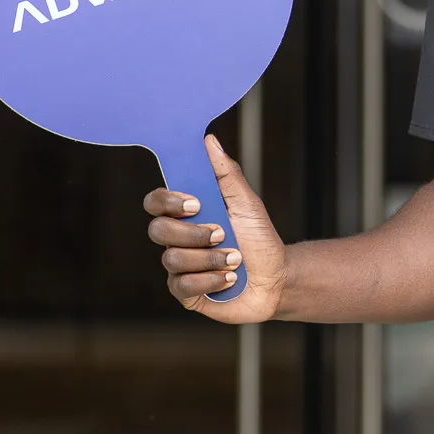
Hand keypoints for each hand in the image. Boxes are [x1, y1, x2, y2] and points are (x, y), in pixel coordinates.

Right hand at [144, 134, 286, 321]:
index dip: (167, 201)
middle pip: (158, 230)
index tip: (195, 203)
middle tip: (222, 233)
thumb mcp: (247, 203)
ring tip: (236, 259)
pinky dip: (212, 280)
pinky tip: (230, 279)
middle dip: (193, 233)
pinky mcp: (186, 293)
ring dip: (210, 258)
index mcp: (186, 214)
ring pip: (171, 259)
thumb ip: (227, 174)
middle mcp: (177, 239)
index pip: (156, 202)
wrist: (277, 278)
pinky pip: (182, 285)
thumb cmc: (259, 238)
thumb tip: (209, 140)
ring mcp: (179, 267)